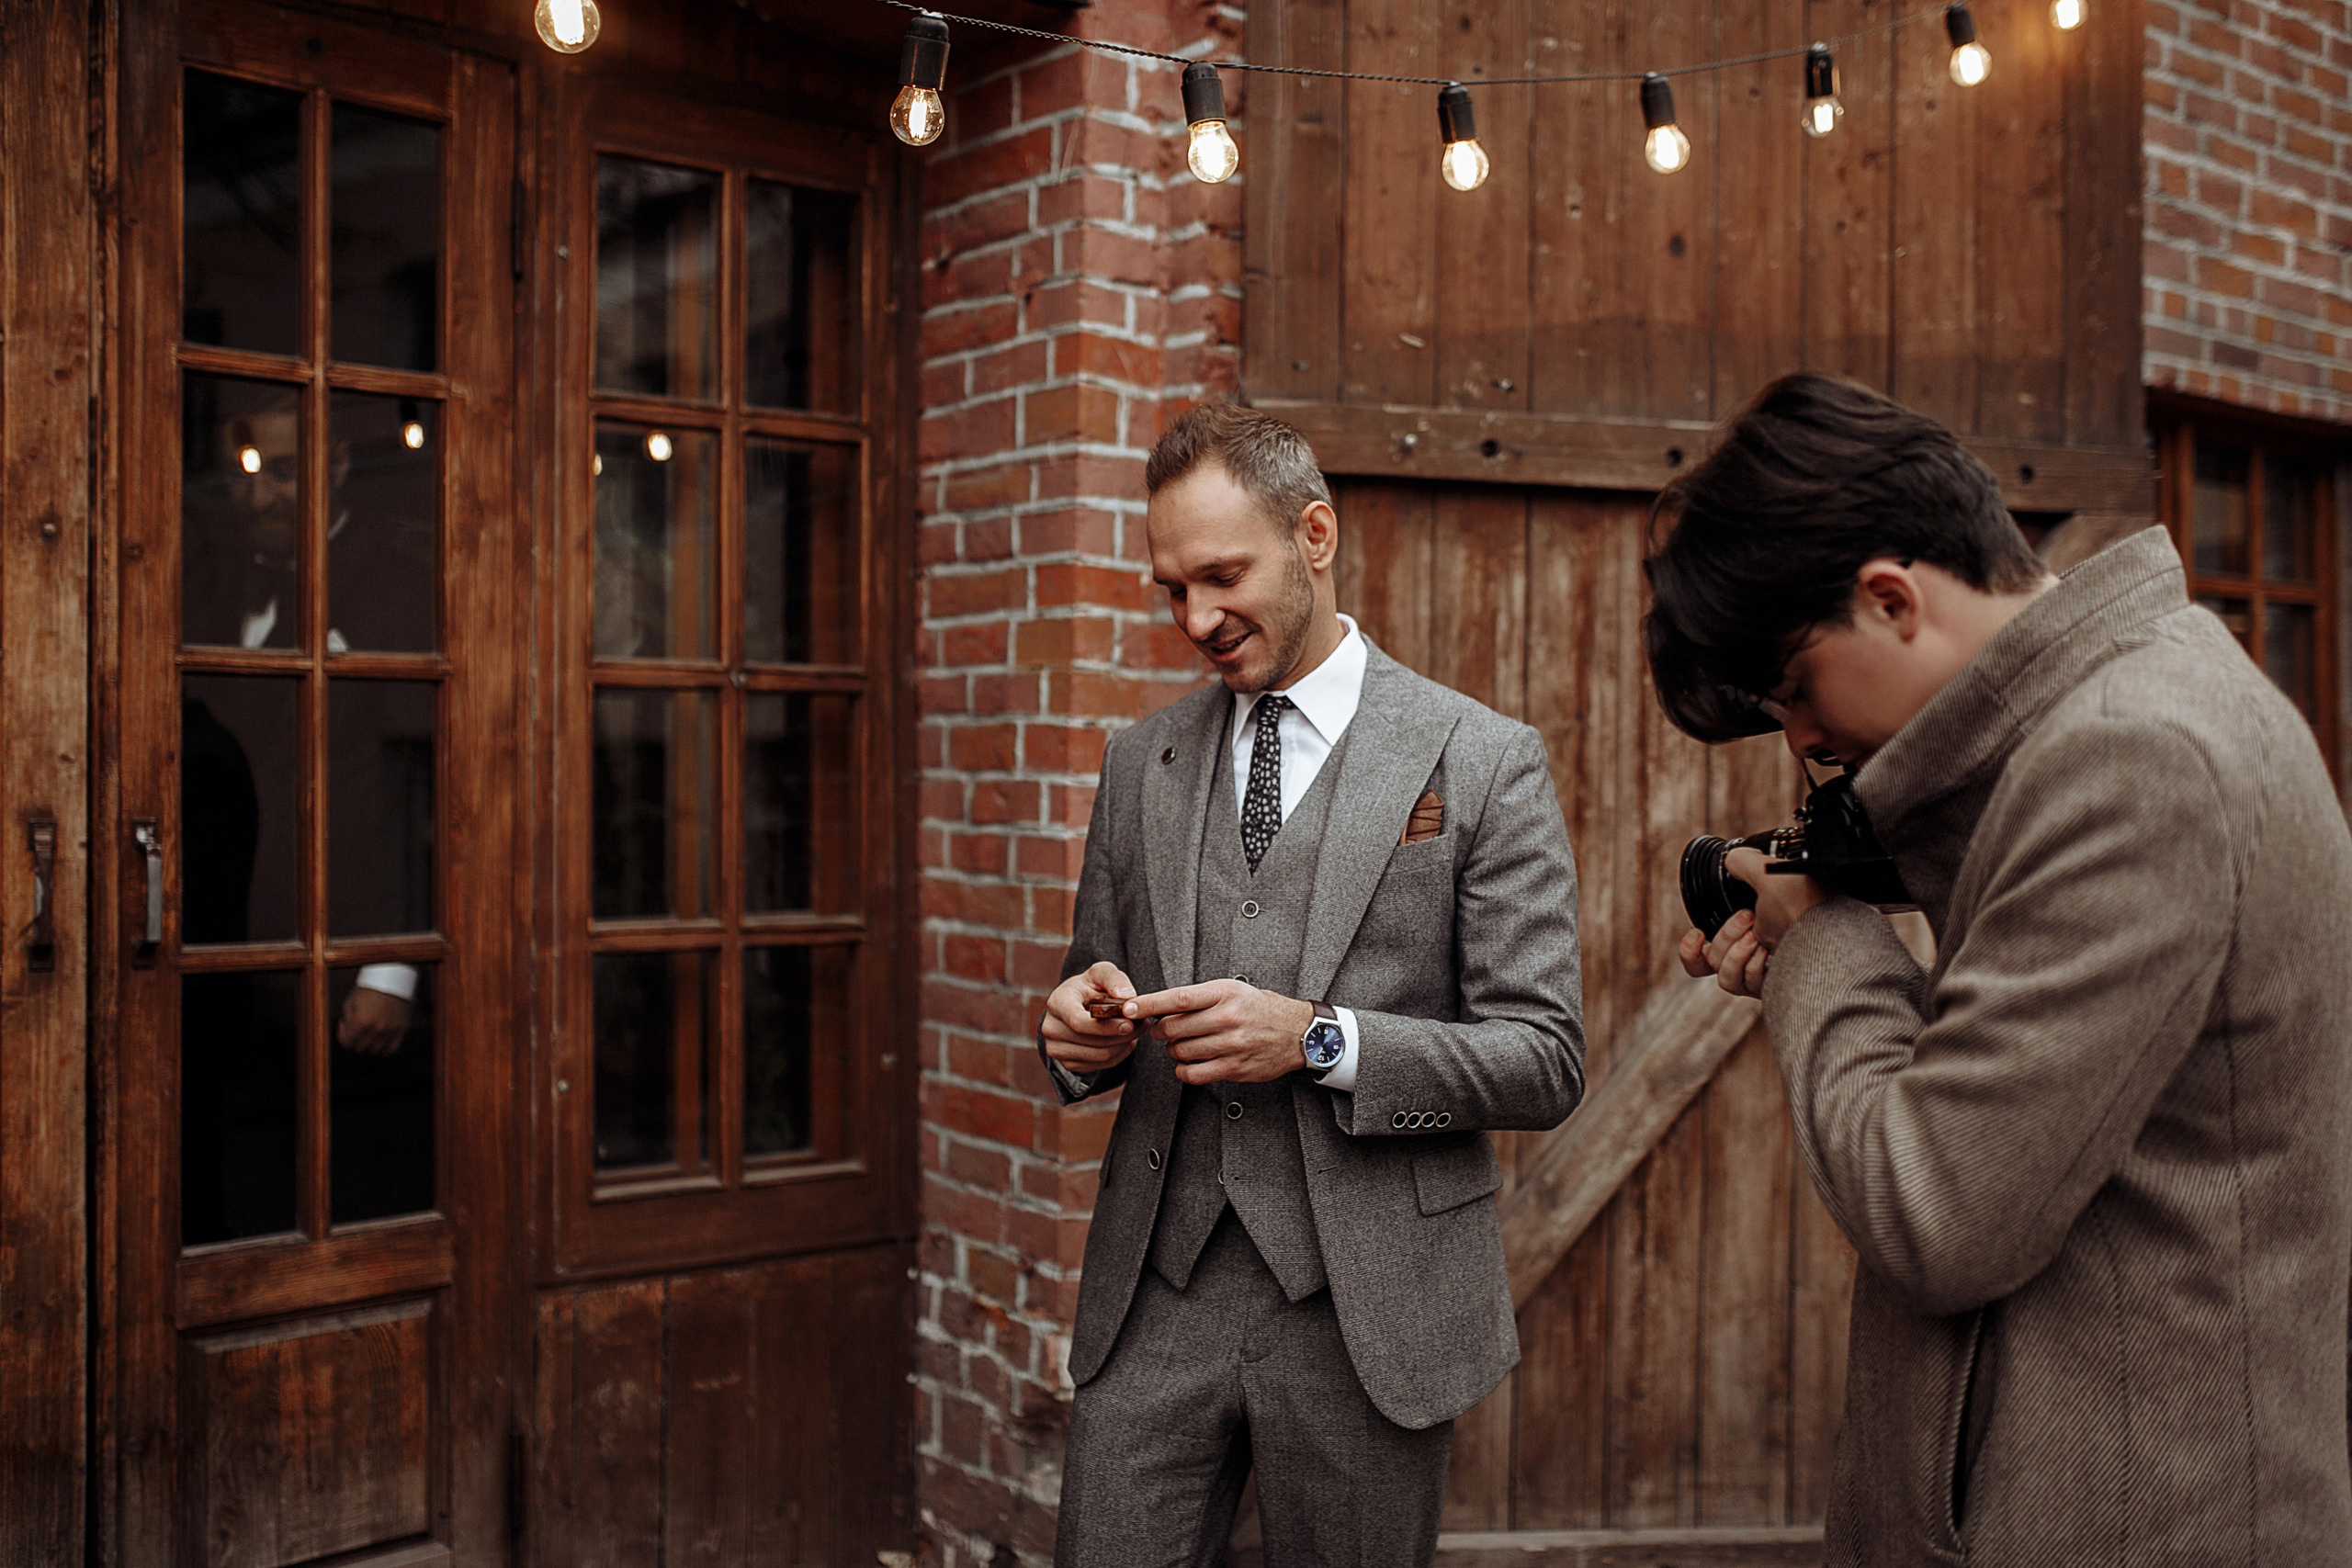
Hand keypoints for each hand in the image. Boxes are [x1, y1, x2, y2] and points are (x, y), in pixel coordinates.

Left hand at [337, 985, 412, 1054]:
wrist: (392, 980)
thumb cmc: (368, 991)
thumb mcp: (349, 1003)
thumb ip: (345, 1023)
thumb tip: (347, 1038)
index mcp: (361, 1021)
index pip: (346, 1042)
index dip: (343, 1035)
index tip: (346, 1027)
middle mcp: (376, 1028)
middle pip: (359, 1048)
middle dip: (355, 1039)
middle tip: (358, 1028)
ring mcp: (390, 1030)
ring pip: (375, 1050)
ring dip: (370, 1044)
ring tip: (370, 1033)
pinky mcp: (402, 1029)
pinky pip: (391, 1049)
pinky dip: (384, 1050)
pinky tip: (380, 1043)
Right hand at [1041, 960, 1142, 1074]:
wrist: (1076, 1005)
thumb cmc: (1090, 987)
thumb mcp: (1101, 973)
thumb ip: (1114, 979)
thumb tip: (1128, 996)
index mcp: (1057, 1003)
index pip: (1079, 1022)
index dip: (1106, 1026)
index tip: (1129, 1024)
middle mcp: (1051, 1028)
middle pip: (1092, 1041)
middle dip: (1122, 1035)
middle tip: (1143, 1025)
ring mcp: (1056, 1048)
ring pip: (1099, 1056)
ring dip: (1124, 1045)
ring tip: (1136, 1031)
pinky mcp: (1066, 1063)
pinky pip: (1100, 1065)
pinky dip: (1118, 1054)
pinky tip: (1124, 1040)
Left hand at [1128, 979, 1314, 1086]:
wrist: (1297, 1032)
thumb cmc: (1258, 1008)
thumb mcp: (1232, 991)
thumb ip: (1199, 998)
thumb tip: (1158, 1007)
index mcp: (1225, 993)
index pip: (1178, 998)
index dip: (1149, 1004)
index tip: (1128, 1007)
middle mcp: (1228, 1018)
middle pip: (1174, 1027)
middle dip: (1160, 1030)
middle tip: (1161, 1029)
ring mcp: (1232, 1045)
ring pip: (1180, 1051)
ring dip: (1173, 1050)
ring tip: (1181, 1044)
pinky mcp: (1235, 1068)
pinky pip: (1193, 1074)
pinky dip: (1183, 1070)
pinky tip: (1189, 1063)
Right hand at [1675, 847, 1826, 999]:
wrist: (1831, 927)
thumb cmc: (1805, 901)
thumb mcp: (1768, 873)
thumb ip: (1744, 862)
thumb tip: (1732, 858)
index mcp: (1750, 933)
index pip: (1705, 959)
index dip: (1691, 952)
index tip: (1698, 933)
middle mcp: (1754, 957)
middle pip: (1712, 963)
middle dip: (1726, 936)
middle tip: (1749, 917)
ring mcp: (1764, 976)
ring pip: (1725, 978)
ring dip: (1736, 952)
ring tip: (1759, 937)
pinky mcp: (1773, 990)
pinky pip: (1744, 984)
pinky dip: (1753, 965)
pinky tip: (1771, 952)